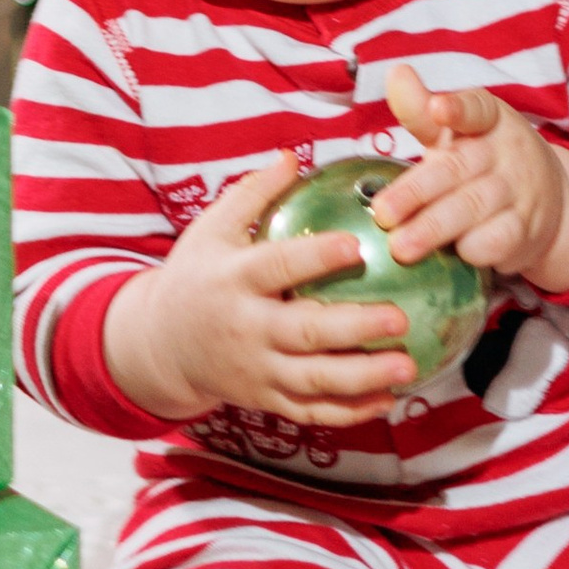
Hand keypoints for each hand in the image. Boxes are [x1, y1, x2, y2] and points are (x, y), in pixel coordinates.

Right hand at [102, 161, 419, 429]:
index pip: (278, 266)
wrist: (160, 344)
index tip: (357, 245)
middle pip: (304, 333)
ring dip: (363, 377)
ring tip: (408, 365)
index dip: (316, 257)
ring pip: (313, 380)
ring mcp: (256, 369)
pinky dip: (349, 411)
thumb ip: (253, 193)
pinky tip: (387, 398)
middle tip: (400, 317)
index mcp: (233, 279)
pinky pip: (311, 411)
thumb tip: (292, 156)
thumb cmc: (197, 275)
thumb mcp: (212, 229)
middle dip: (354, 328)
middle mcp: (246, 328)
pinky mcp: (265, 399)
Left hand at [367, 62, 568, 297]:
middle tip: (383, 213)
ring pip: (472, 208)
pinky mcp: (523, 231)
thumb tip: (396, 73)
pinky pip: (494, 242)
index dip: (458, 109)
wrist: (550, 200)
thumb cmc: (483, 160)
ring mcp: (518, 192)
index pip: (477, 108)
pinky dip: (468, 250)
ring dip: (433, 229)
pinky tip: (445, 257)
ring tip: (400, 247)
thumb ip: (422, 110)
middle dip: (417, 192)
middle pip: (458, 169)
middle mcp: (506, 152)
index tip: (438, 108)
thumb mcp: (457, 132)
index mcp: (489, 119)